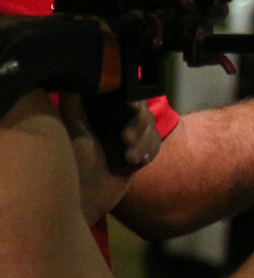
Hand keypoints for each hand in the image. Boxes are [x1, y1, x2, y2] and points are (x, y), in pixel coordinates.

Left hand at [58, 96, 159, 225]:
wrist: (88, 199)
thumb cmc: (77, 163)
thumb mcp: (74, 129)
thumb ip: (75, 102)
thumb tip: (81, 79)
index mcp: (100, 114)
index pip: (126, 95)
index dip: (133, 100)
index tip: (130, 107)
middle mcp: (115, 122)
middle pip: (143, 112)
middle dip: (139, 126)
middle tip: (126, 139)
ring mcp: (128, 138)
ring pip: (152, 128)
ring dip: (144, 143)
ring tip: (129, 158)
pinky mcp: (138, 153)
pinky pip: (156, 143)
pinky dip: (149, 151)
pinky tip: (136, 162)